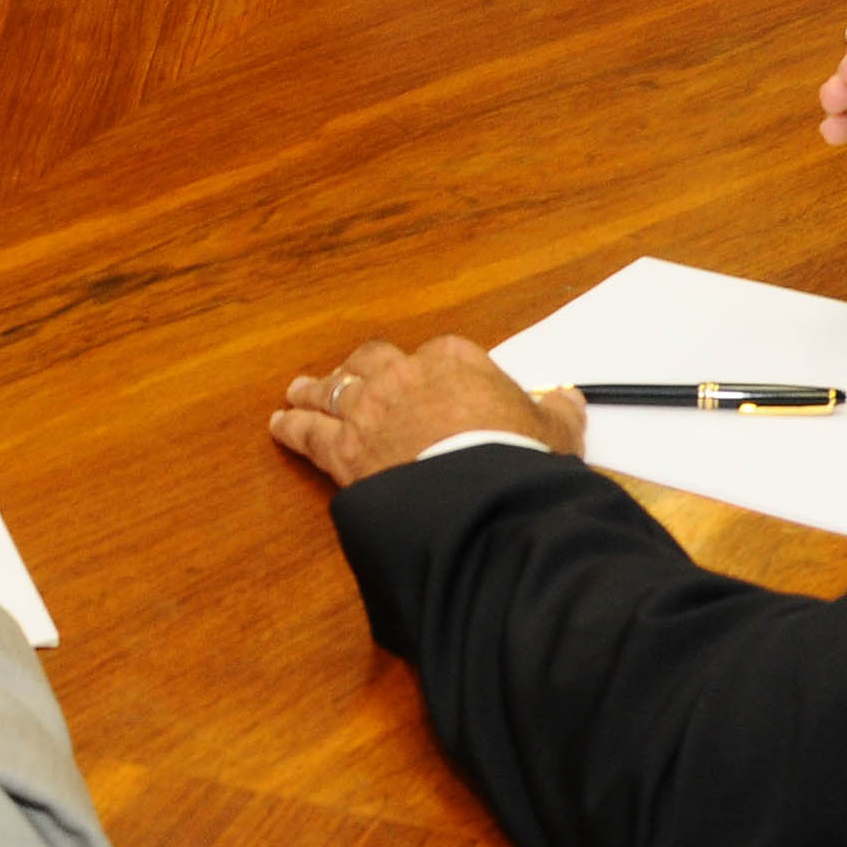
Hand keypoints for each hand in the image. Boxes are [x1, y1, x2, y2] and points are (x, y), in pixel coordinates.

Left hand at [268, 335, 586, 486]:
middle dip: (362, 367)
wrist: (476, 491)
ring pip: (334, 390)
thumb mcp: (554, 430)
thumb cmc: (515, 457)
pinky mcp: (343, 450)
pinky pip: (309, 431)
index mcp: (454, 361)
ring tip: (300, 390)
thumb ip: (558, 410)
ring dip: (317, 390)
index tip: (428, 385)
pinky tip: (280, 425)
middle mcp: (404, 376)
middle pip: (374, 360)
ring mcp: (369, 409)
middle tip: (351, 374)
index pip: (438, 355)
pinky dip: (292, 428)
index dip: (431, 372)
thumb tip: (566, 397)